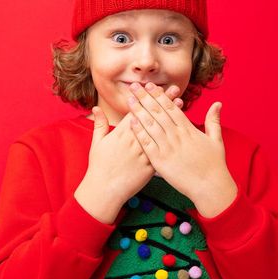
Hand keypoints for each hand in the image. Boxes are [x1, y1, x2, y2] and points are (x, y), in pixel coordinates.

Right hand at [74, 86, 183, 223]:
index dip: (147, 98)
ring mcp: (142, 154)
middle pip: (151, 117)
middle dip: (163, 102)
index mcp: (120, 134)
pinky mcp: (149, 167)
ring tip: (181, 105)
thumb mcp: (97, 143)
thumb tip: (95, 108)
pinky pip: (163, 152)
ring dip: (171, 117)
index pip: (137, 111)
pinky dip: (172, 139)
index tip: (156, 88)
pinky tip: (181, 131)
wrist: (104, 191)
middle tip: (175, 89)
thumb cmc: (99, 167)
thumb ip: (99, 124)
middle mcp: (133, 141)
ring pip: (160, 131)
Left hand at [126, 82, 237, 216]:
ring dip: (139, 111)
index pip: (171, 108)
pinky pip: (147, 143)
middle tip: (135, 86)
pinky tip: (131, 122)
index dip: (159, 95)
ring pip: (151, 125)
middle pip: (158, 112)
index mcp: (189, 129)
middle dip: (145, 97)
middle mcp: (177, 136)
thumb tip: (218, 103)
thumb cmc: (214, 165)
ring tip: (130, 100)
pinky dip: (139, 132)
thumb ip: (214, 120)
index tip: (150, 86)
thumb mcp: (216, 140)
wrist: (210, 187)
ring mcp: (168, 148)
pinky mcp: (161, 161)